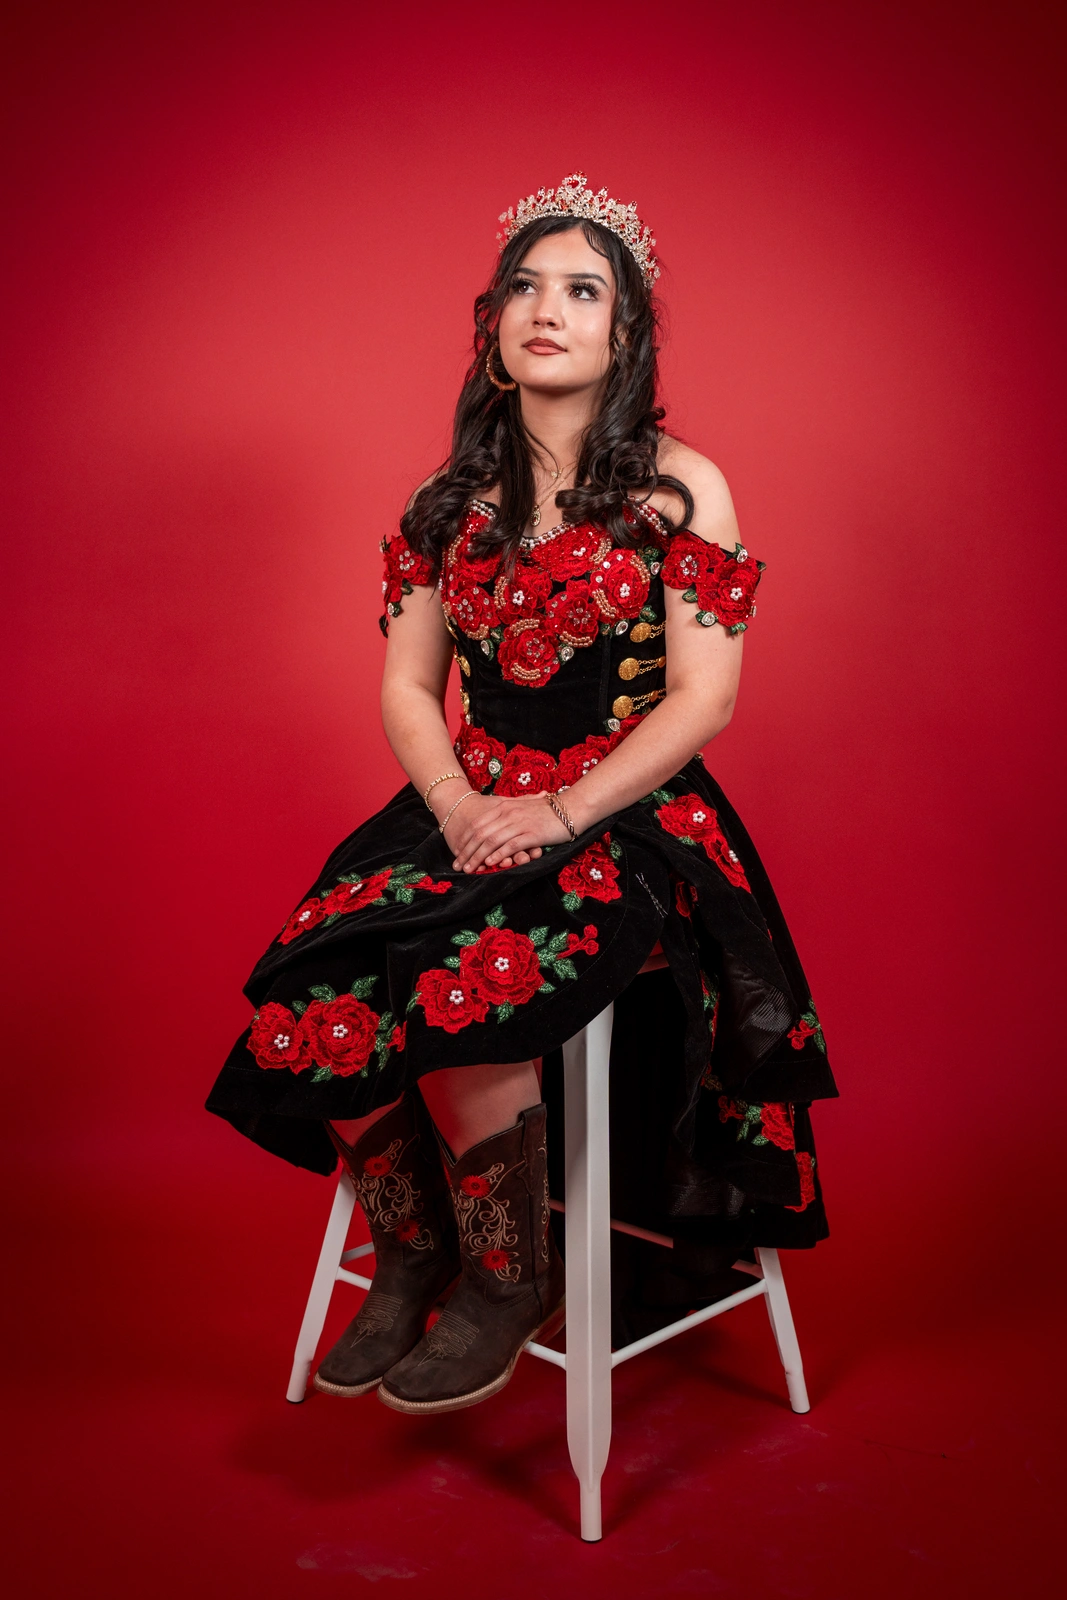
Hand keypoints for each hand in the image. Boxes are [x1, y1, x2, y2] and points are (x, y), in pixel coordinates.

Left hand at [445, 792, 571, 873]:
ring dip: (478, 857)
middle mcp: (508, 813)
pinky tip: (490, 864)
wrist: (571, 808)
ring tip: (470, 869)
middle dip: (467, 852)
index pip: (477, 825)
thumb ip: (506, 815)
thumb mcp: (522, 807)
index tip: (458, 854)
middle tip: (458, 866)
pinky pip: (510, 845)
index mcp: (504, 806)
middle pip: (480, 834)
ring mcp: (519, 823)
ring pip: (491, 841)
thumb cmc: (546, 811)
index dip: (465, 841)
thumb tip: (491, 828)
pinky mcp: (531, 833)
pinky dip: (498, 855)